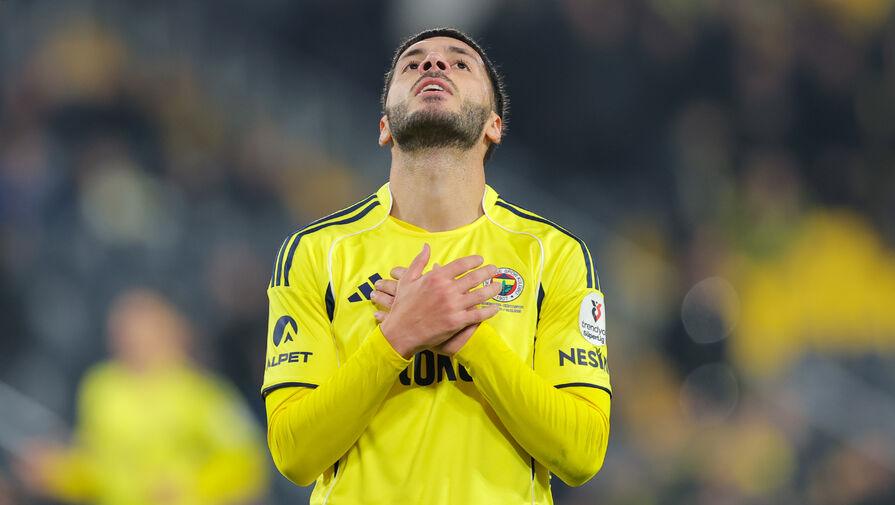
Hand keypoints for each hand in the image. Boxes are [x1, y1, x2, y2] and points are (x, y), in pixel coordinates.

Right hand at [374, 244, 501, 358]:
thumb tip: (426, 246)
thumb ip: (419, 261)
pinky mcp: (456, 322)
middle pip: (474, 277)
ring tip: (499, 286)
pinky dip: (489, 311)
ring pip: (480, 295)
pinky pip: (478, 315)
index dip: (474, 261)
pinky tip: (495, 308)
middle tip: (495, 270)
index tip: (480, 260)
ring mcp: (452, 306)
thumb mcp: (407, 280)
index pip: (461, 264)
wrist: (400, 332)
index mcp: (435, 277)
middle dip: (488, 272)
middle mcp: (446, 290)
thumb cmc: (403, 306)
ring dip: (492, 289)